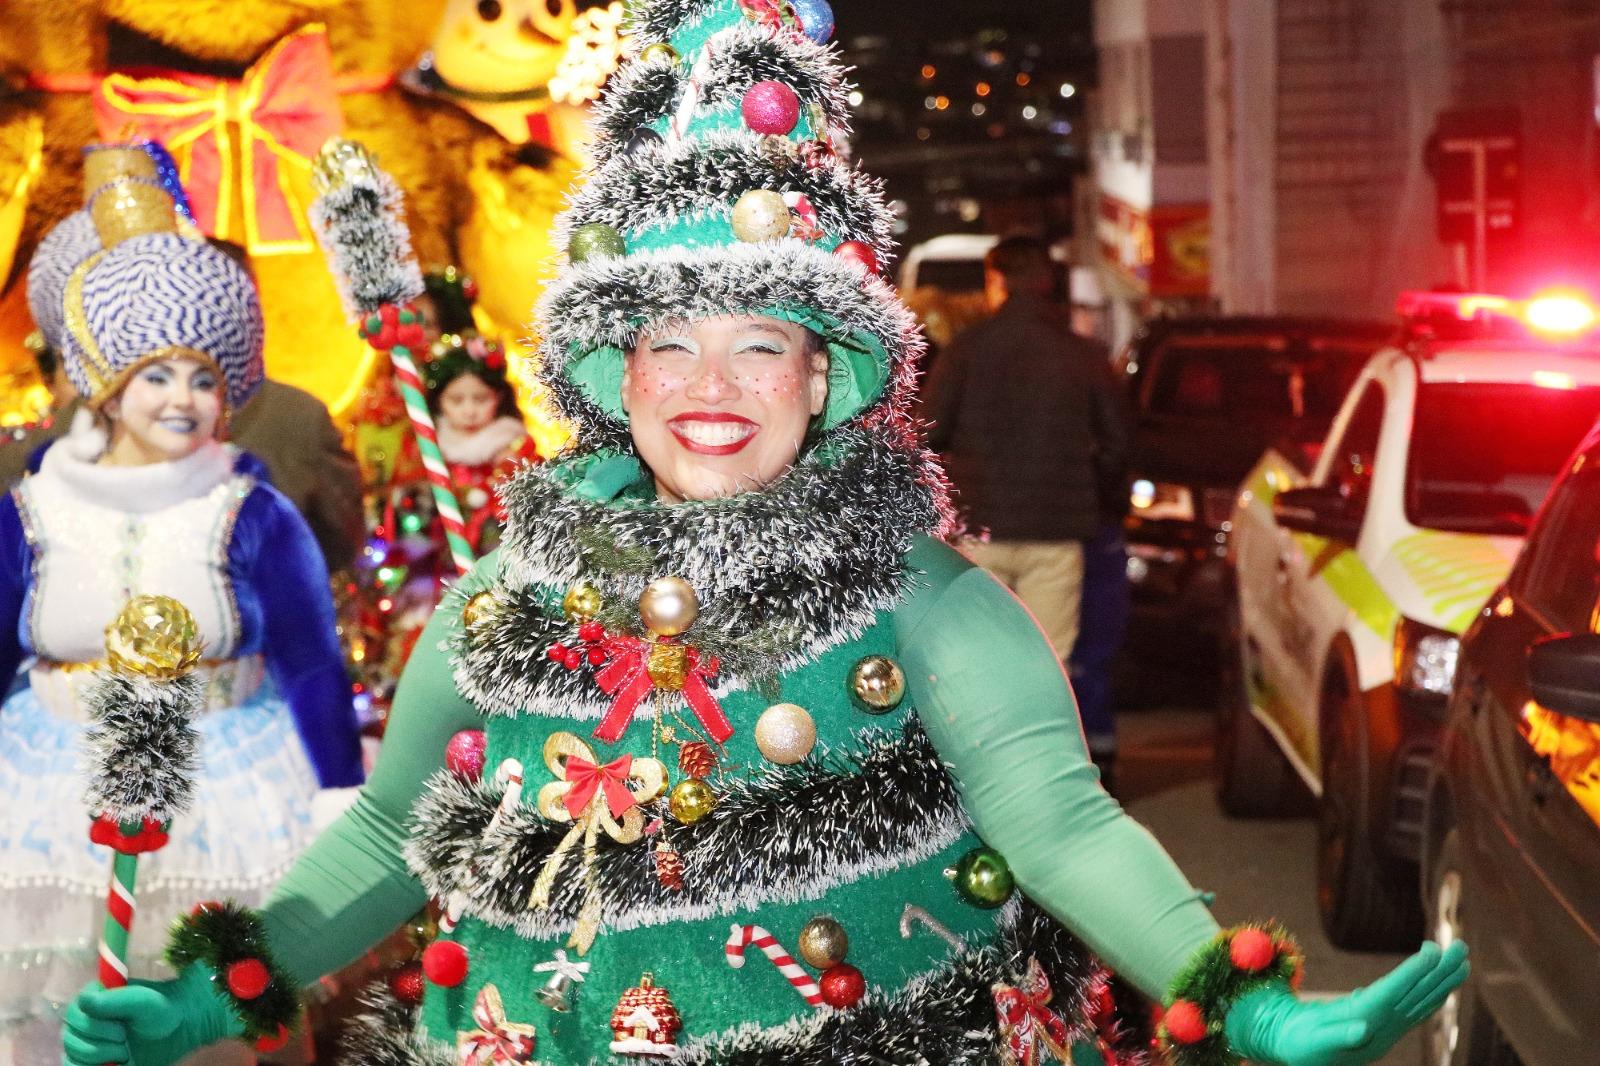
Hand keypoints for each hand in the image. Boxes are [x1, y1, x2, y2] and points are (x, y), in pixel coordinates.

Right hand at [62, 966, 234, 1065]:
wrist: (176, 1031)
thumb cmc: (162, 1011)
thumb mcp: (144, 1003)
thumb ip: (117, 1000)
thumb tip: (84, 1001)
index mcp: (93, 997)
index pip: (75, 1012)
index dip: (96, 1026)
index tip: (122, 1028)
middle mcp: (83, 1017)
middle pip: (71, 1038)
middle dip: (103, 1044)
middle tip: (126, 1039)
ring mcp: (83, 1039)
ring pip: (72, 1056)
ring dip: (101, 1058)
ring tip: (125, 1052)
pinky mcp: (86, 1059)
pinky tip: (111, 1065)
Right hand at [1224, 940, 1468, 1065]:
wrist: (1300, 1055)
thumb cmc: (1301, 1045)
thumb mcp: (1314, 1042)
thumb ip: (1338, 1036)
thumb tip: (1362, 1028)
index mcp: (1366, 1025)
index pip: (1395, 993)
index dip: (1414, 972)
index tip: (1433, 950)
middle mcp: (1384, 1027)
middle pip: (1415, 995)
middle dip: (1439, 972)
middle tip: (1461, 947)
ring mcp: (1388, 1028)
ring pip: (1420, 1000)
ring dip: (1441, 980)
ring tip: (1462, 960)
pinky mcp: (1385, 1026)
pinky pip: (1414, 1009)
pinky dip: (1430, 995)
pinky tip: (1442, 986)